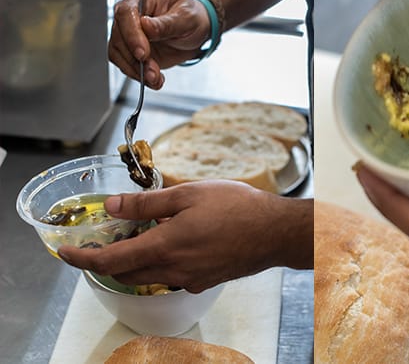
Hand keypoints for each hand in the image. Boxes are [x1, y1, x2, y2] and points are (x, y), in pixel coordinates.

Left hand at [57, 180, 312, 292]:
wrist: (276, 232)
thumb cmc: (238, 208)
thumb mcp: (189, 194)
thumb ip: (147, 203)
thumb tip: (113, 206)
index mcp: (166, 246)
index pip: (110, 260)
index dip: (82, 258)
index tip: (65, 252)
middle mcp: (173, 269)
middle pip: (125, 272)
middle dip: (106, 258)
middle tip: (103, 237)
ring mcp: (189, 278)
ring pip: (148, 273)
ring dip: (134, 258)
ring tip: (140, 233)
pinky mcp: (203, 280)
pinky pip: (171, 274)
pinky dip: (160, 260)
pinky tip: (174, 240)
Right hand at [108, 0, 211, 88]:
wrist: (196, 30)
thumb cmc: (192, 16)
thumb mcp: (187, 17)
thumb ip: (167, 23)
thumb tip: (146, 26)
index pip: (126, 12)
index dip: (131, 34)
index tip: (142, 53)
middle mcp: (130, 12)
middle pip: (119, 35)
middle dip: (135, 58)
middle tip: (153, 71)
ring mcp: (128, 31)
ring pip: (118, 52)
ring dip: (136, 70)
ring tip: (156, 78)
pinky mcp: (131, 49)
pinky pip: (125, 64)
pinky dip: (138, 75)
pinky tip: (153, 79)